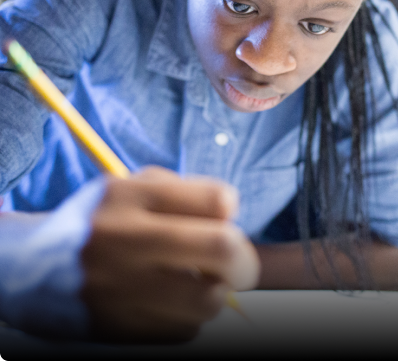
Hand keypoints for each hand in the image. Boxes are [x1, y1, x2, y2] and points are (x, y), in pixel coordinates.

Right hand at [80, 166, 259, 342]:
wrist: (31, 271)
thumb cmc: (100, 222)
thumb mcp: (130, 188)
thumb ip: (182, 194)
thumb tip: (230, 218)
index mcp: (129, 197)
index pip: (217, 200)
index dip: (229, 209)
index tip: (222, 218)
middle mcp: (124, 240)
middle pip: (222, 248)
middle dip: (244, 260)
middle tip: (239, 265)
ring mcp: (120, 290)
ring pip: (208, 300)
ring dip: (214, 292)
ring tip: (197, 282)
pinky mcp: (118, 330)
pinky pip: (184, 330)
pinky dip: (187, 316)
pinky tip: (167, 301)